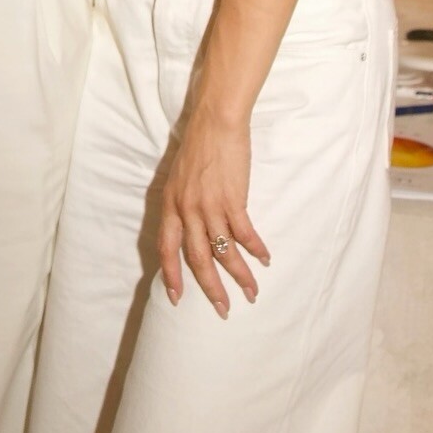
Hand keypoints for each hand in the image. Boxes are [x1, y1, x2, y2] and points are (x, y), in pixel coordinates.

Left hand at [158, 108, 269, 315]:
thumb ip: (181, 204)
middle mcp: (187, 210)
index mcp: (171, 205)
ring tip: (251, 292)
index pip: (167, 249)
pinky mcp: (232, 199)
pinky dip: (255, 248)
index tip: (176, 299)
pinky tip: (265, 259)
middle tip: (222, 309)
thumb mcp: (179, 178)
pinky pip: (244, 233)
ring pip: (223, 251)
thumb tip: (189, 227)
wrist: (215, 123)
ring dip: (239, 275)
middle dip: (210, 287)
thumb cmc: (198, 146)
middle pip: (197, 258)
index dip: (172, 275)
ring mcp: (210, 206)